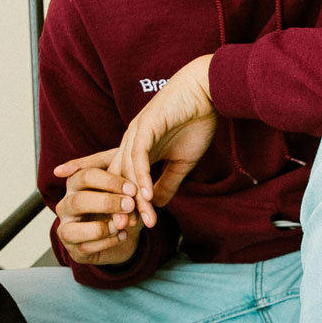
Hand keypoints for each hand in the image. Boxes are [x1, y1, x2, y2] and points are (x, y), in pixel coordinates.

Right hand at [50, 148, 144, 265]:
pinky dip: (107, 242)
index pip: (85, 176)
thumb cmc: (122, 200)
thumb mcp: (123, 180)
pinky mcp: (74, 249)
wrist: (126, 231)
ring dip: (102, 228)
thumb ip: (118, 166)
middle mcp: (66, 205)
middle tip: (130, 206)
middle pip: (79, 201)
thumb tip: (91, 161)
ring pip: (73, 230)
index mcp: (75, 184)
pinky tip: (123, 236)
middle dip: (107, 203)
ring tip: (122, 225)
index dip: (110, 182)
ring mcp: (66, 228)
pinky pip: (85, 248)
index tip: (133, 189)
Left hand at [111, 54, 218, 227]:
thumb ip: (167, 182)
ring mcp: (136, 134)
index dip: (114, 200)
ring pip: (128, 172)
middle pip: (116, 178)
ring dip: (133, 198)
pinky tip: (148, 196)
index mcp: (138, 150)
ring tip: (137, 221)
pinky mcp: (146, 126)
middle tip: (120, 230)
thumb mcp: (182, 162)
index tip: (118, 226)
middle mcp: (131, 142)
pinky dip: (141, 177)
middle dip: (117, 205)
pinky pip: (140, 157)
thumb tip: (157, 205)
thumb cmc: (196, 121)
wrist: (207, 92)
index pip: (117, 177)